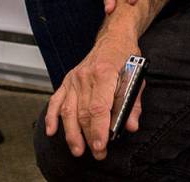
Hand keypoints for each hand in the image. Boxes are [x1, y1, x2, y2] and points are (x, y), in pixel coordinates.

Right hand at [44, 34, 142, 159]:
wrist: (114, 36)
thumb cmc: (126, 56)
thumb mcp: (137, 76)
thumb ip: (133, 103)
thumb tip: (130, 125)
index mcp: (105, 73)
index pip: (98, 108)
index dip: (98, 130)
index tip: (100, 146)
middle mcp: (86, 76)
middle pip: (83, 113)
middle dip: (89, 137)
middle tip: (98, 153)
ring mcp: (74, 78)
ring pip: (68, 111)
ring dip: (71, 133)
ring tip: (78, 150)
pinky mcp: (67, 80)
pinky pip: (56, 100)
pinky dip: (52, 117)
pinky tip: (52, 131)